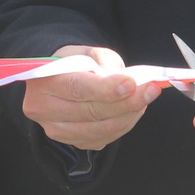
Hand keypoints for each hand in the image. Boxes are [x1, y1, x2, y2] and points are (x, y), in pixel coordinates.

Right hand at [20, 45, 152, 150]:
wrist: (59, 79)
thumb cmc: (74, 63)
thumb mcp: (87, 52)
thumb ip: (104, 63)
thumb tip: (127, 81)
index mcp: (43, 81)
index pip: (77, 88)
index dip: (106, 89)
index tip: (131, 84)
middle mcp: (43, 109)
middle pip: (91, 112)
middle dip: (126, 102)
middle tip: (151, 90)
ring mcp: (56, 130)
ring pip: (100, 129)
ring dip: (129, 115)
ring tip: (144, 98)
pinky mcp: (71, 142)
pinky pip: (103, 139)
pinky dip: (123, 125)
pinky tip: (131, 110)